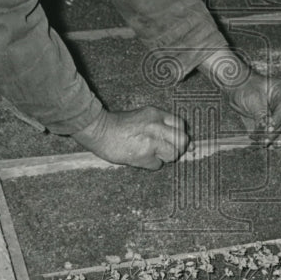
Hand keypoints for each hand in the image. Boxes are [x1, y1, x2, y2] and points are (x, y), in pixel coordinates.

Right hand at [71, 106, 188, 169]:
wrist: (98, 130)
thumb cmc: (115, 124)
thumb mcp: (141, 116)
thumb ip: (157, 124)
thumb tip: (173, 136)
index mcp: (155, 114)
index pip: (180, 124)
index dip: (178, 134)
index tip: (174, 140)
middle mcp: (157, 126)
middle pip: (182, 140)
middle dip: (177, 147)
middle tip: (167, 150)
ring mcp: (152, 141)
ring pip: (173, 154)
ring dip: (165, 157)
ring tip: (152, 154)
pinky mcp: (145, 155)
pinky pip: (157, 165)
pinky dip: (150, 164)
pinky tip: (140, 158)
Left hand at [228, 71, 280, 146]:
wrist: (239, 89)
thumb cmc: (245, 89)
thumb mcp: (252, 100)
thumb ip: (261, 114)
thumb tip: (267, 130)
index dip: (278, 120)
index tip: (270, 129)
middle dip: (280, 132)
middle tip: (268, 141)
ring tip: (270, 146)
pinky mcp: (280, 121)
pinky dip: (279, 139)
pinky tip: (273, 146)